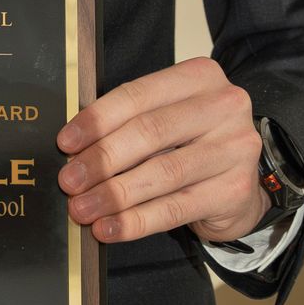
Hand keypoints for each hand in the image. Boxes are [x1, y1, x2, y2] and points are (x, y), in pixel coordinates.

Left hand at [57, 56, 265, 245]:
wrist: (237, 186)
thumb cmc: (190, 145)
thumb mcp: (165, 120)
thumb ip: (128, 122)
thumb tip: (73, 149)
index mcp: (200, 76)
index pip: (138, 95)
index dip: (97, 120)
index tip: (66, 143)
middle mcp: (224, 106)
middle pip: (149, 132)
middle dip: (102, 159)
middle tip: (70, 181)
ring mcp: (235, 148)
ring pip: (162, 172)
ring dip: (114, 194)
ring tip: (82, 209)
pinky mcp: (235, 190)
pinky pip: (175, 208)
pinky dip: (136, 221)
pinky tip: (109, 228)